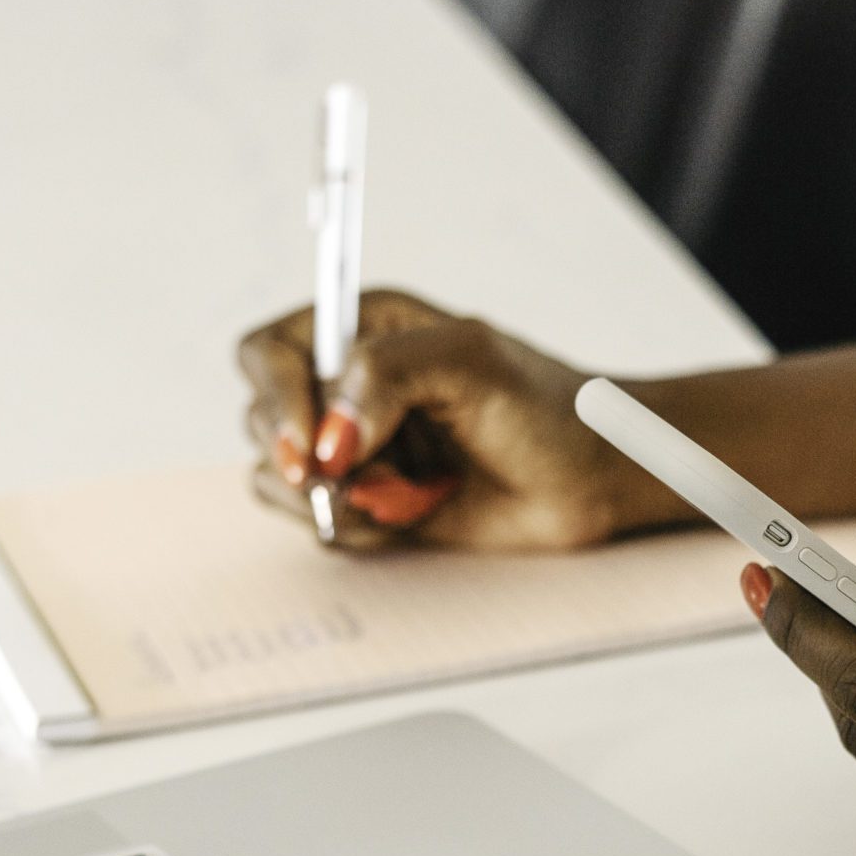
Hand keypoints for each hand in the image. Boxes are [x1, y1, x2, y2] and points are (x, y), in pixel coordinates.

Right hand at [236, 289, 675, 550]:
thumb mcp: (470, 362)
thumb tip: (328, 438)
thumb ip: (387, 376)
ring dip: (339, 499)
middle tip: (379, 478)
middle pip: (262, 420)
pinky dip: (355, 528)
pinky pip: (317, 521)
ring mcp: (353, 448)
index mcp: (360, 328)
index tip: (313, 450)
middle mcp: (344, 385)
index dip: (277, 400)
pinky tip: (411, 515)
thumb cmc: (547, 408)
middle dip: (313, 460)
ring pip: (280, 478)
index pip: (266, 353)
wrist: (592, 481)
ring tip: (409, 494)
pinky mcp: (367, 501)